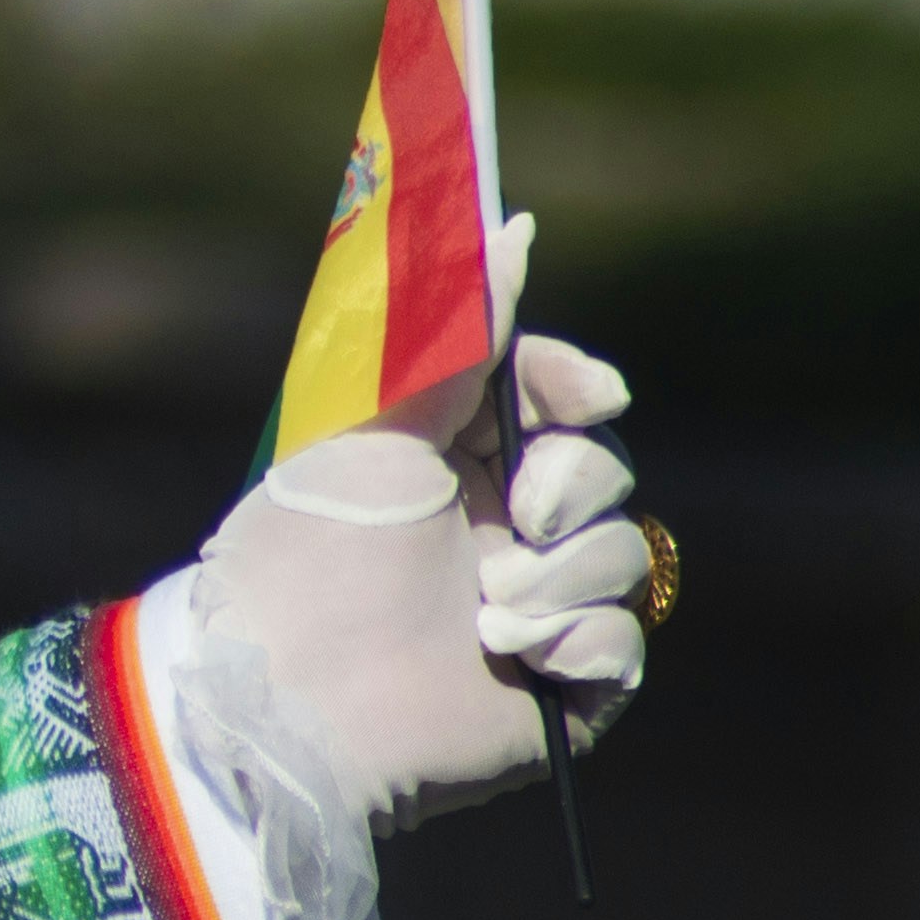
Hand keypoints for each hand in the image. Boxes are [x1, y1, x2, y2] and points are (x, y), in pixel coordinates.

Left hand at [190, 322, 653, 844]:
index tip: (587, 392)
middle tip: (523, 512)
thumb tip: (511, 228)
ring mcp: (535, 602)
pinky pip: (626, 639)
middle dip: (576, 481)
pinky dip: (579, 639)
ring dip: (567, 573)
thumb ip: (449, 330)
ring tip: (488, 608)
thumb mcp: (373, 423)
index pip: (552, 397)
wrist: (291, 691)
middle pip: (604, 468)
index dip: (576, 386)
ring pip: (628, 552)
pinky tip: (513, 651)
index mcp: (452, 459)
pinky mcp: (561, 683)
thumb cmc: (310, 551)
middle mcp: (499, 526)